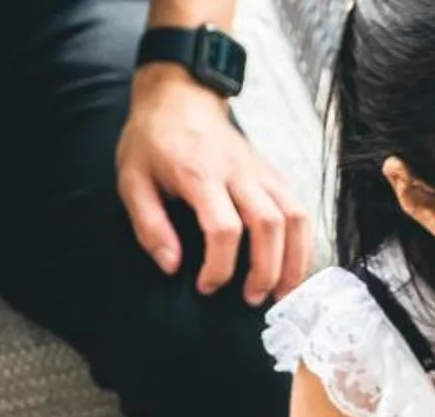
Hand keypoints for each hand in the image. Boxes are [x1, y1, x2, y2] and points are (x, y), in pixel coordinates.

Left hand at [116, 67, 309, 303]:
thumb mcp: (132, 180)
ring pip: (293, 217)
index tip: (206, 286)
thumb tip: (171, 266)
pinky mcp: (273, 174)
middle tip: (252, 299)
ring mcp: (260, 171)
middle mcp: (237, 172)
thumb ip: (149, 226)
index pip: (223, 228)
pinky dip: (302, 242)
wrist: (180, 98)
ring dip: (294, 260)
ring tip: (283, 292)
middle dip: (265, 270)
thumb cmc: (153, 141)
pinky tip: (293, 266)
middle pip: (268, 225)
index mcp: (199, 174)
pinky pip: (299, 209)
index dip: (220, 266)